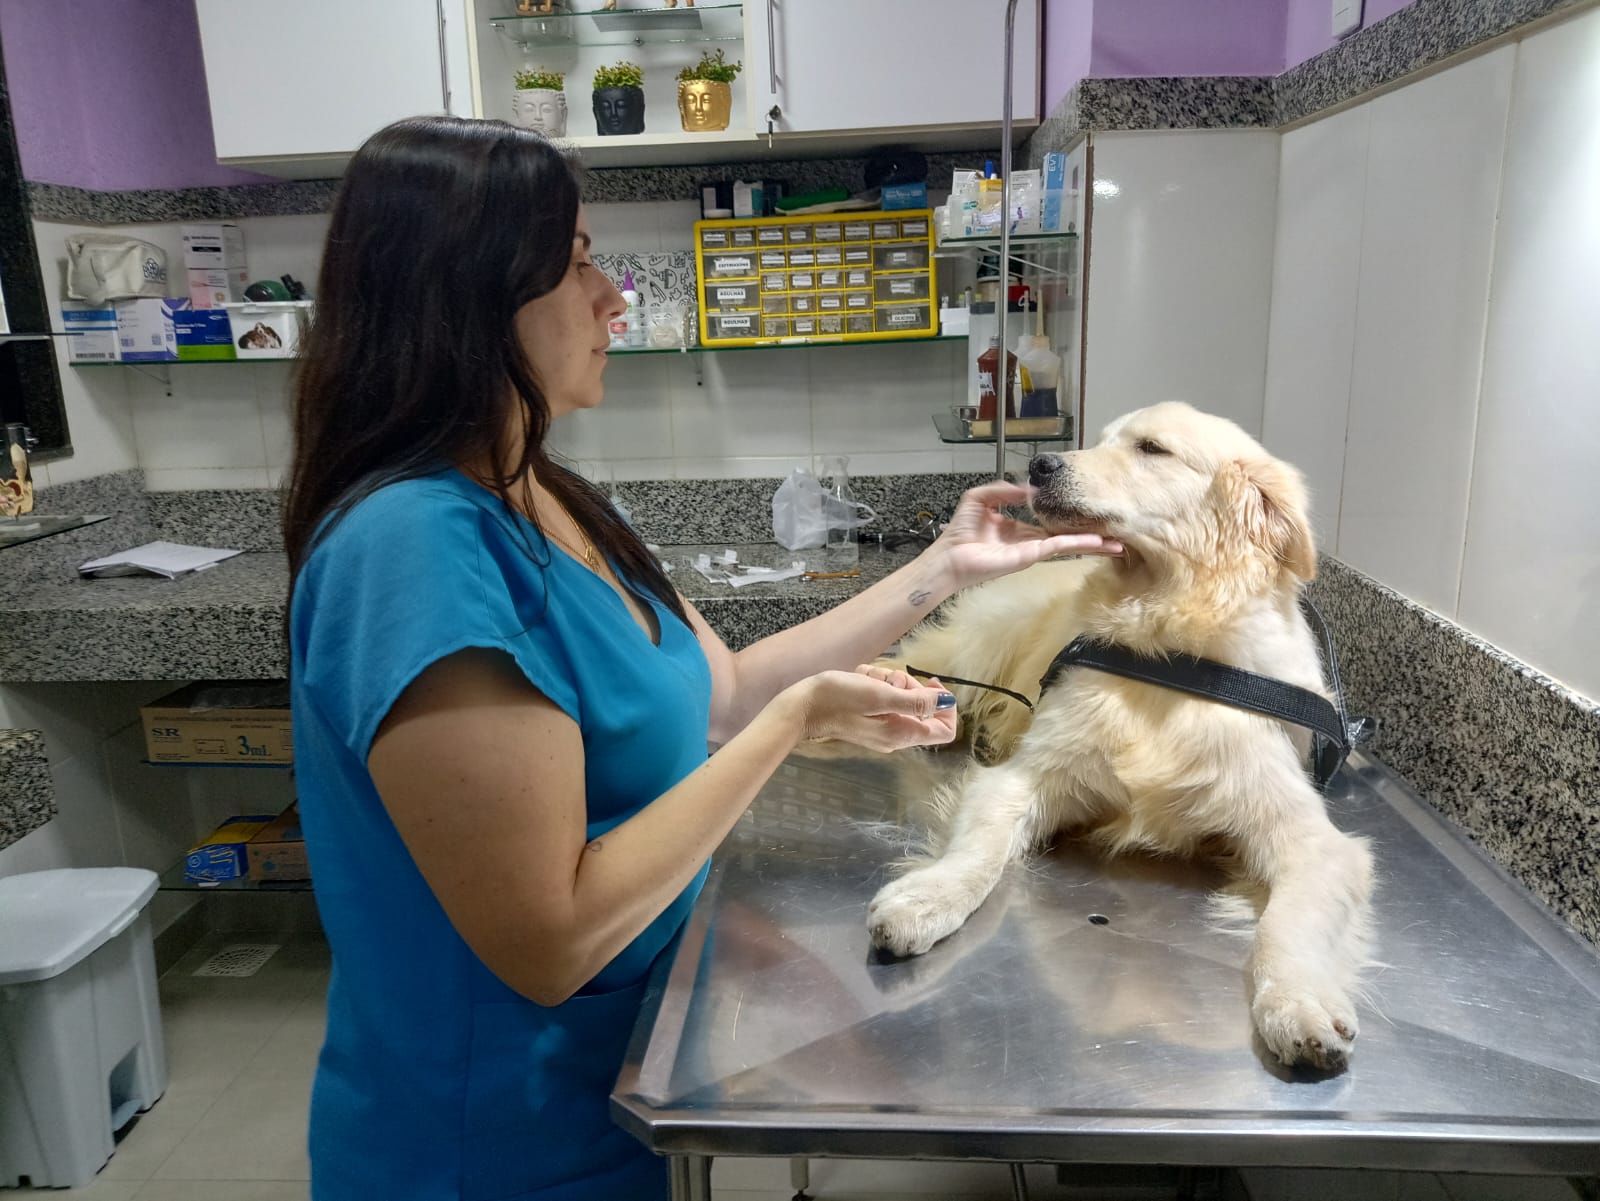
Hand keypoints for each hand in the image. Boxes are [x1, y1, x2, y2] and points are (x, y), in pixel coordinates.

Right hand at [787, 665, 957, 752]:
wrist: (802, 707)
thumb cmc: (839, 701)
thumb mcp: (881, 696)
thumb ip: (916, 701)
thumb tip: (948, 702)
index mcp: (902, 733)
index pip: (945, 730)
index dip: (945, 706)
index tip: (931, 684)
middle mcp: (896, 734)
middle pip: (923, 708)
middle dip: (910, 686)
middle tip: (890, 679)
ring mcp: (882, 726)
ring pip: (902, 697)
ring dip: (889, 680)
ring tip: (869, 677)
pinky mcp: (869, 716)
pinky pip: (884, 696)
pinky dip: (876, 682)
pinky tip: (861, 677)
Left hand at [935, 480, 1121, 589]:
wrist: (949, 557)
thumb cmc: (960, 531)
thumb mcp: (981, 498)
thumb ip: (1004, 489)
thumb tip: (1029, 488)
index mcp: (1020, 530)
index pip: (1051, 525)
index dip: (1070, 521)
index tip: (1090, 514)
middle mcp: (1030, 542)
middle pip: (1066, 537)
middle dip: (1090, 537)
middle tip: (1116, 535)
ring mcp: (1032, 550)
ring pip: (1068, 545)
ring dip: (1092, 544)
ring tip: (1117, 544)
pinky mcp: (1029, 556)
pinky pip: (1057, 547)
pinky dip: (1078, 544)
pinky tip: (1097, 543)